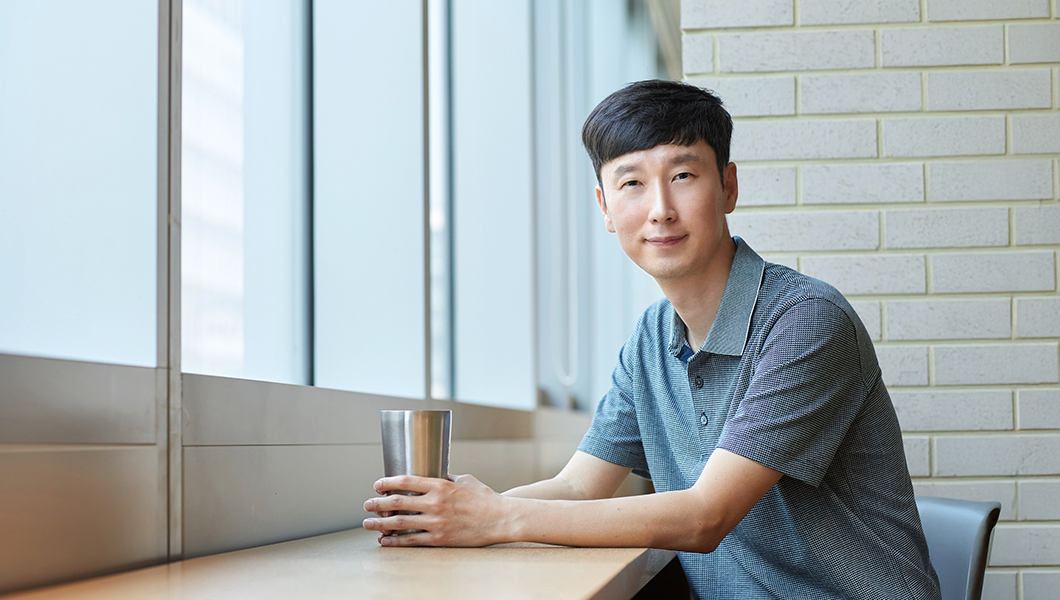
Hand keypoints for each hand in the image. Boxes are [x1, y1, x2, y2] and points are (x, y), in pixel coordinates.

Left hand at [362, 473, 510, 546]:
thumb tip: (431, 474)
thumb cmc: (484, 498)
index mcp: (440, 485)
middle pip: (398, 502)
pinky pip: (412, 541)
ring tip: (368, 524)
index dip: (388, 482)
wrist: (501, 519)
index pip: (406, 481)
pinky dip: (395, 541)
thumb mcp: (465, 480)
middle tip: (366, 504)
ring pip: (400, 523)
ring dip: (380, 523)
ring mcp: (436, 522)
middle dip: (377, 503)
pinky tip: (385, 540)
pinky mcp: (440, 539)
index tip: (377, 484)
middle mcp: (435, 503)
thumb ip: (446, 478)